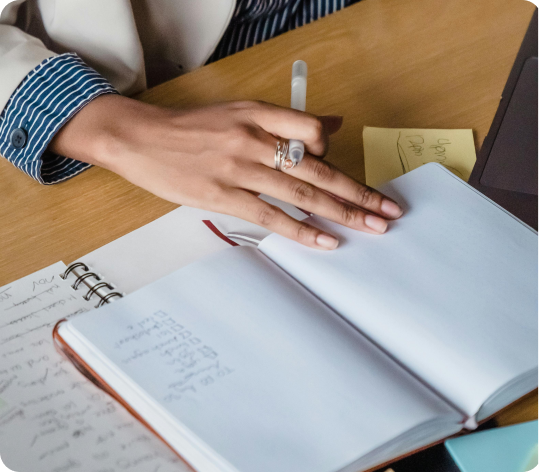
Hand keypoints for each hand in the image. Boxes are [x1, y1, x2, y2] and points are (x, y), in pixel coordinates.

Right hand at [50, 96, 402, 249]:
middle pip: (318, 168)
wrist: (141, 139)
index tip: (352, 176)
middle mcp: (253, 139)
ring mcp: (238, 169)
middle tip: (389, 210)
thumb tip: (332, 126)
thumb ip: (285, 121)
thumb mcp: (239, 112)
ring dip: (341, 213)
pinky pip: (272, 216)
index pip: (313, 130)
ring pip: (301, 193)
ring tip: (372, 227)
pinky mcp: (223, 196)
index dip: (337, 153)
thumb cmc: (191, 129)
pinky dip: (302, 230)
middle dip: (358, 192)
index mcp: (258, 114)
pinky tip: (327, 240)